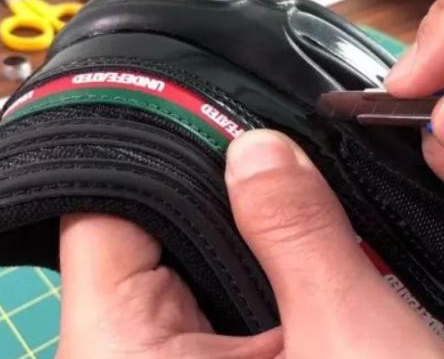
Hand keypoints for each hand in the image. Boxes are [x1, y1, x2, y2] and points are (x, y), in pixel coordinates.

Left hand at [56, 130, 443, 358]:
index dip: (156, 148)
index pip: (98, 210)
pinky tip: (284, 267)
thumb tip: (256, 147)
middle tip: (271, 164)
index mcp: (115, 356)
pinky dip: (241, 278)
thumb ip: (296, 230)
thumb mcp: (344, 339)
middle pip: (135, 234)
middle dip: (210, 196)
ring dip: (232, 239)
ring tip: (286, 217)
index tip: (208, 109)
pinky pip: (197, 306)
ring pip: (172, 268)